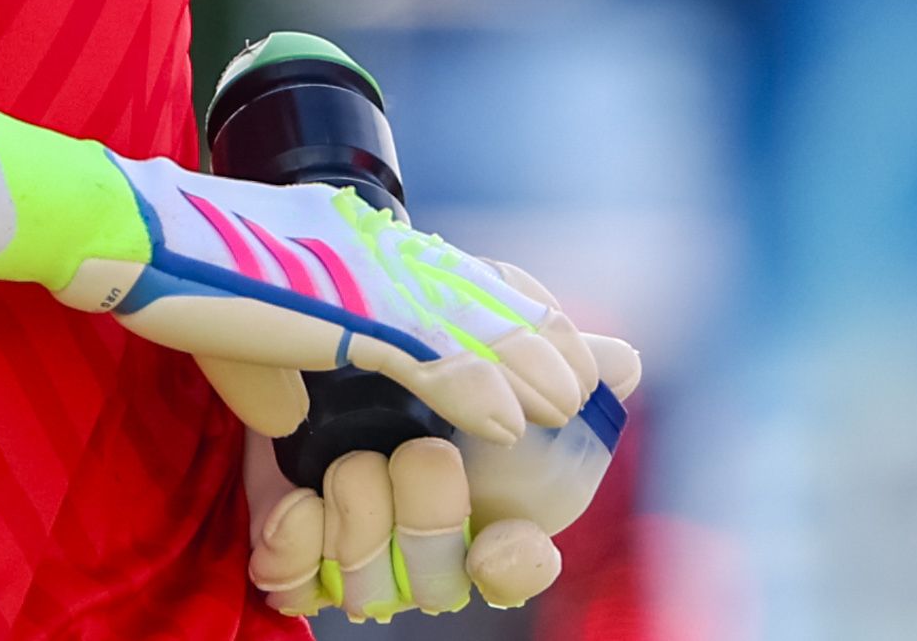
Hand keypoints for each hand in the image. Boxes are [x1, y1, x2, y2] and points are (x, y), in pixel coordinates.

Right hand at [77, 161, 592, 445]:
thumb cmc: (171, 271)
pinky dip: (480, 394)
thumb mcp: (240, 326)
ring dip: (529, 369)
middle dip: (539, 335)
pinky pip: (436, 361)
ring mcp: (363, 277)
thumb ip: (279, 367)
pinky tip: (514, 426)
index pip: (448, 269)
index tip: (546, 331)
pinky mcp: (347, 313)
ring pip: (475, 325)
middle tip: (591, 372)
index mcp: (347, 241)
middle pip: (480, 291)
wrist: (133, 234)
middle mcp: (369, 248)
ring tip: (572, 406)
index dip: (504, 302)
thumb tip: (294, 413)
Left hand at [211, 267, 640, 620]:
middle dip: (429, 519)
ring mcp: (360, 552)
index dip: (516, 563)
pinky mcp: (295, 548)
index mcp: (486, 506)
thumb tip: (621, 362)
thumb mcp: (472, 333)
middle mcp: (426, 544)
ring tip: (350, 460)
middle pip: (441, 579)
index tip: (503, 539)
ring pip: (371, 584)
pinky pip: (296, 582)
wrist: (303, 341)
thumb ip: (538, 350)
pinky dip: (296, 544)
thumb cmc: (409, 351)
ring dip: (361, 516)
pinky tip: (297, 505)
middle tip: (423, 453)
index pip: (519, 564)